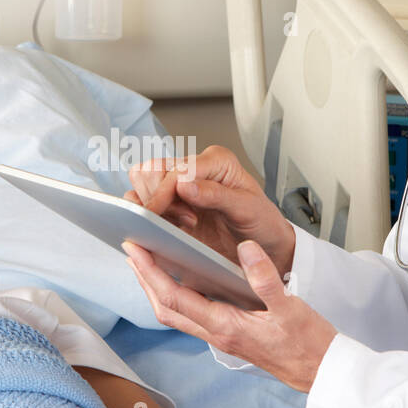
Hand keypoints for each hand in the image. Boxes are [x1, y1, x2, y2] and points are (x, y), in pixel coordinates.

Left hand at [123, 236, 336, 392]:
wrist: (320, 372)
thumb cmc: (308, 344)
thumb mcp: (291, 307)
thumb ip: (266, 278)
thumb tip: (245, 250)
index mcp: (225, 326)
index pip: (175, 298)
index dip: (150, 273)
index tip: (136, 250)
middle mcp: (216, 334)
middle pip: (165, 308)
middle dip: (144, 280)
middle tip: (132, 251)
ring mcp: (220, 337)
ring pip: (175, 314)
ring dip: (156, 289)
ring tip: (147, 263)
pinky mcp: (228, 335)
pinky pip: (191, 315)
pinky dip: (176, 296)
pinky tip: (180, 280)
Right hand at [124, 146, 295, 276]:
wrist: (265, 247)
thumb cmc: (263, 224)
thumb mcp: (248, 210)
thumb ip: (217, 195)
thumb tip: (184, 183)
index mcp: (216, 161)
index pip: (176, 169)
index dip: (163, 191)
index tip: (157, 213)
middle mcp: (194, 169)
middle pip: (151, 169)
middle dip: (158, 198)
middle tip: (186, 221)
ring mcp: (180, 187)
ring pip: (142, 181)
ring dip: (152, 206)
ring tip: (183, 225)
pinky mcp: (171, 207)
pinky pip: (143, 203)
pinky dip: (146, 217)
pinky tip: (170, 230)